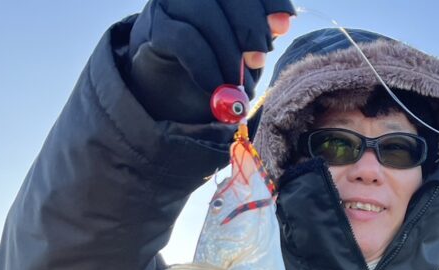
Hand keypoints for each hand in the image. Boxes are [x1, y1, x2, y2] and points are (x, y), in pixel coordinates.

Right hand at [127, 0, 294, 121]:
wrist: (167, 92)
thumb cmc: (212, 65)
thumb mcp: (242, 50)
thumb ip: (260, 34)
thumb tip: (282, 23)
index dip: (270, 1)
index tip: (284, 24)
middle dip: (250, 27)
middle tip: (259, 60)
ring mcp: (171, 4)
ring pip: (204, 14)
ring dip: (227, 53)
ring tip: (236, 83)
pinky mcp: (154, 27)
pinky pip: (183, 39)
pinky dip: (204, 66)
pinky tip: (214, 85)